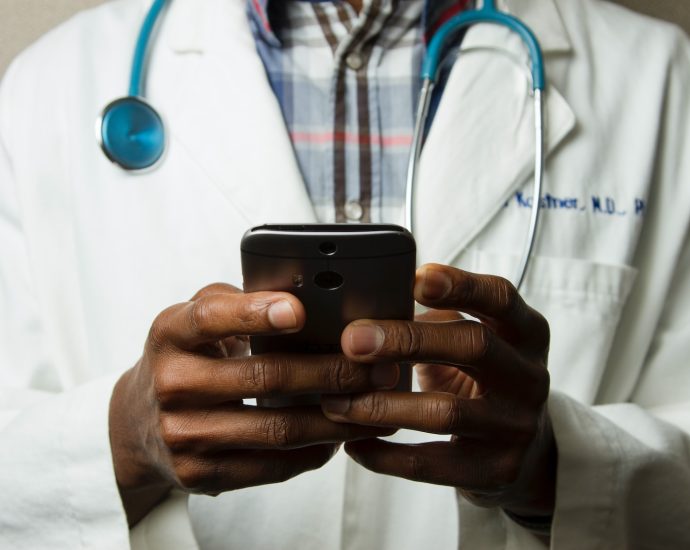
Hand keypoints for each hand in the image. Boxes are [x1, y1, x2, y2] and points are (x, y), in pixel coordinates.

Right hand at [109, 284, 395, 525]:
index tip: (299, 310)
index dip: (255, 313)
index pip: (211, 318)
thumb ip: (238, 302)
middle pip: (264, 378)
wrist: (136, 422)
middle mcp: (172, 383)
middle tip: (377, 367)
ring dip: (336, 418)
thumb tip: (306, 297)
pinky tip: (340, 436)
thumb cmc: (183, 358)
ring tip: (375, 405)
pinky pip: (270, 466)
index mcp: (171, 333)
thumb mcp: (194, 318)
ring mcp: (183, 434)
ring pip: (276, 429)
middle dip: (331, 372)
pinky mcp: (198, 474)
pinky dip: (313, 451)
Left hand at [321, 264, 555, 518]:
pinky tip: (353, 443)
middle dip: (407, 340)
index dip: (461, 285)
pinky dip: (385, 455)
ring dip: (382, 405)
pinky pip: (432, 464)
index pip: (500, 298)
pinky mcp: (497, 470)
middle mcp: (529, 376)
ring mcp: (517, 426)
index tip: (415, 278)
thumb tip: (367, 306)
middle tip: (352, 340)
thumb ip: (437, 320)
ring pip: (446, 412)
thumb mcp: (475, 340)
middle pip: (474, 346)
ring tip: (336, 401)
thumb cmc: (482, 379)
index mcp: (525, 333)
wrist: (526, 450)